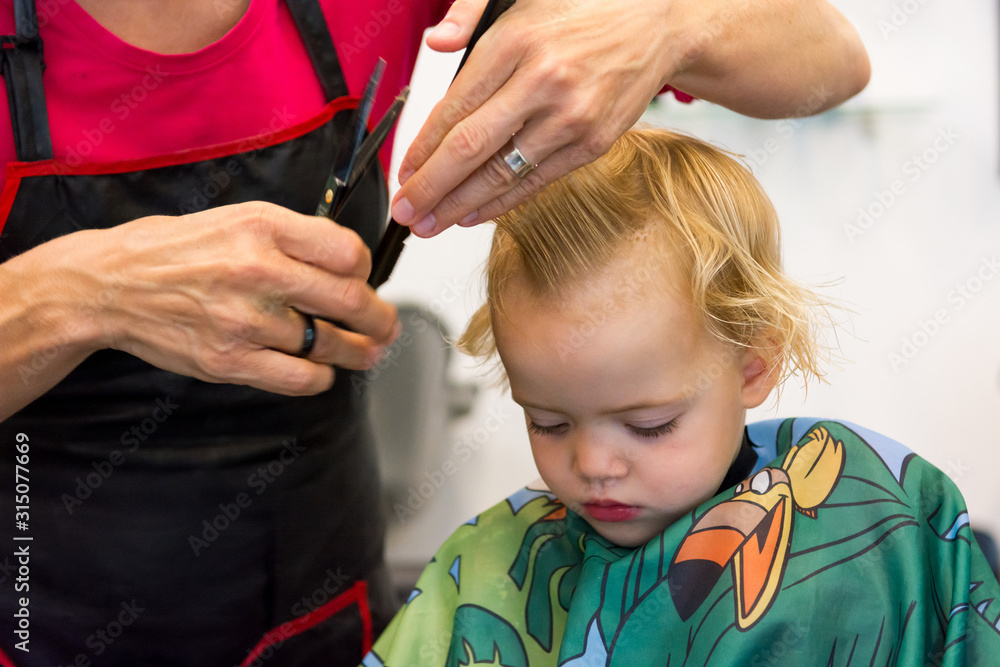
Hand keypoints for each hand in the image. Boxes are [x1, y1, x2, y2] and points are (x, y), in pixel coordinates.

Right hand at [68, 202, 397, 394]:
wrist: (111, 284)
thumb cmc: (177, 250)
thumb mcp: (238, 218)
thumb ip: (294, 237)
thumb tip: (350, 264)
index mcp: (263, 227)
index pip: (347, 252)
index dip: (366, 270)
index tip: (365, 280)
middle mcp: (256, 270)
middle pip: (348, 301)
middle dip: (379, 319)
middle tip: (386, 326)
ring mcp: (243, 319)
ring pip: (328, 344)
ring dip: (357, 352)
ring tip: (367, 352)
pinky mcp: (228, 360)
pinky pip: (299, 378)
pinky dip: (321, 378)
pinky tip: (322, 371)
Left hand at [390, 0, 868, 238]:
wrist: (657, 27)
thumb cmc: (583, 16)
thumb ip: (469, 15)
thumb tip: (435, 44)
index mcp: (516, 43)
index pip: (454, 108)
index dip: (421, 149)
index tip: (402, 173)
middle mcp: (543, 82)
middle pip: (470, 149)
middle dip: (430, 188)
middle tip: (405, 211)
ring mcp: (570, 119)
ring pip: (502, 173)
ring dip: (459, 205)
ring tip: (429, 224)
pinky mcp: (592, 144)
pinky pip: (536, 182)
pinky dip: (501, 203)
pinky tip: (473, 215)